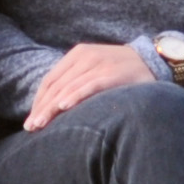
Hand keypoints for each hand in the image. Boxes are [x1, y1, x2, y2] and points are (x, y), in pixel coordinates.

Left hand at [26, 40, 157, 129]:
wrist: (153, 62)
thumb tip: (53, 109)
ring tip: (41, 124)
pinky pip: (89, 86)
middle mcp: (85, 56)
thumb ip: (76, 83)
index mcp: (77, 55)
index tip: (31, 120)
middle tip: (31, 128)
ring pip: (68, 87)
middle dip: (42, 108)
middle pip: (56, 85)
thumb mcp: (95, 71)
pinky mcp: (111, 73)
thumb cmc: (121, 73)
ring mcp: (99, 64)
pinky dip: (74, 96)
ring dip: (52, 107)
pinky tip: (63, 107)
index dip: (39, 101)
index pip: (50, 80)